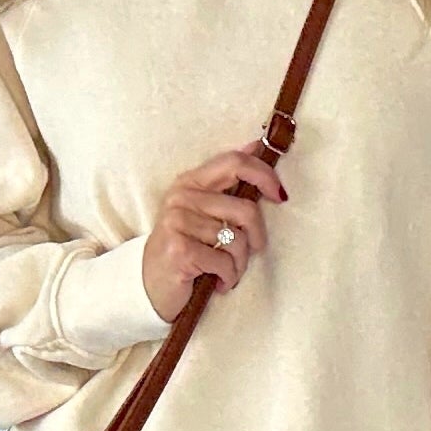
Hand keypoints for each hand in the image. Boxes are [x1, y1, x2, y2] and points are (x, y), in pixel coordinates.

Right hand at [142, 139, 286, 318]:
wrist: (150, 285)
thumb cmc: (186, 247)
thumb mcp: (203, 211)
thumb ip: (228, 181)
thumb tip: (257, 145)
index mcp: (190, 182)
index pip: (235, 163)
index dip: (264, 175)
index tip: (279, 196)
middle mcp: (181, 197)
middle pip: (245, 209)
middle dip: (257, 237)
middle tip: (251, 251)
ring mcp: (178, 223)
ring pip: (238, 241)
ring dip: (239, 264)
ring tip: (227, 270)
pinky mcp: (180, 250)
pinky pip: (225, 262)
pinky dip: (229, 277)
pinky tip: (219, 282)